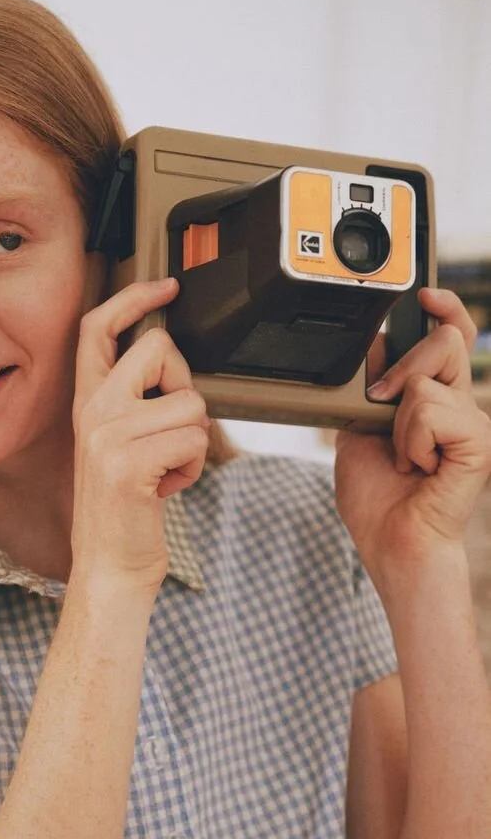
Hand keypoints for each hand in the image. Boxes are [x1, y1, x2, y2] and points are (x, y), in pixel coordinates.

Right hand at [71, 276, 210, 590]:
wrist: (110, 565)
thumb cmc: (125, 508)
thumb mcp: (122, 445)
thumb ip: (137, 403)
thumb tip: (174, 367)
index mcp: (87, 402)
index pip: (97, 328)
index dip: (132, 299)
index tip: (165, 287)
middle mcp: (92, 411)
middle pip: (158, 350)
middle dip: (183, 386)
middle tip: (170, 430)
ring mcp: (107, 435)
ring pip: (189, 404)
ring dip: (193, 442)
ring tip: (166, 470)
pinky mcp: (128, 462)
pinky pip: (193, 440)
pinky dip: (193, 468)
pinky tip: (167, 487)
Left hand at [334, 288, 490, 573]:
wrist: (392, 544)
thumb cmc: (379, 499)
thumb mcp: (358, 428)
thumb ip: (369, 387)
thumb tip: (374, 344)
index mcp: (438, 399)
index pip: (451, 337)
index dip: (443, 309)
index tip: (423, 295)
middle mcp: (461, 404)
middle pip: (444, 340)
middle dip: (402, 369)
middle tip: (382, 411)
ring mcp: (473, 421)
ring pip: (429, 378)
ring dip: (399, 422)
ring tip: (405, 457)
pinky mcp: (478, 440)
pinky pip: (430, 410)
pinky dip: (411, 440)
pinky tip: (419, 467)